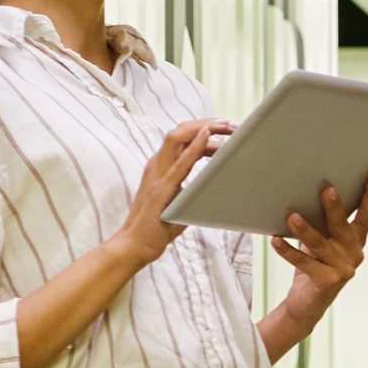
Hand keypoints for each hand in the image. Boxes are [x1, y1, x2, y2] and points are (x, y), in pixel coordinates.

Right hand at [113, 116, 230, 267]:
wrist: (135, 244)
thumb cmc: (158, 226)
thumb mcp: (180, 202)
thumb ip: (193, 190)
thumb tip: (217, 187)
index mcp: (161, 166)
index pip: (182, 138)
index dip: (204, 128)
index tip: (227, 129)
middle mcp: (157, 165)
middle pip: (181, 131)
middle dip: (207, 123)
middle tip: (232, 123)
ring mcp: (157, 174)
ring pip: (177, 138)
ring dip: (204, 128)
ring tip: (226, 126)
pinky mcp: (161, 189)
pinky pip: (180, 162)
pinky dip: (194, 146)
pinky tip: (207, 135)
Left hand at [270, 174, 367, 330]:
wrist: (307, 304)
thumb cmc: (314, 265)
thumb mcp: (323, 241)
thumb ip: (324, 224)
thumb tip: (310, 194)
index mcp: (356, 240)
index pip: (366, 215)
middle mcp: (353, 253)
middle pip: (342, 226)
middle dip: (334, 208)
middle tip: (327, 189)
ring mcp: (342, 269)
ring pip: (320, 244)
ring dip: (305, 229)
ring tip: (292, 216)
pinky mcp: (327, 282)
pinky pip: (304, 262)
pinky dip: (288, 251)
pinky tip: (276, 240)